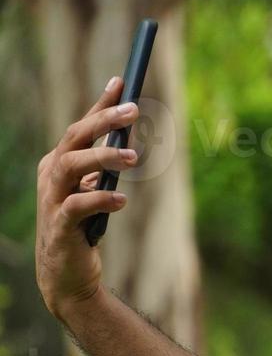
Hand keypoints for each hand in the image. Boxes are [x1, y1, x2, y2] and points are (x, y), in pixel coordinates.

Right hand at [34, 76, 139, 317]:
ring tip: (134, 157)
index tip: (121, 81)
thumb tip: (127, 142)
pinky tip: (122, 200)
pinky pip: (78, 206)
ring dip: (103, 157)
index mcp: (60, 163)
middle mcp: (52, 175)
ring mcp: (53, 199)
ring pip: (72, 166)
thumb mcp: (95, 191)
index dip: (100, 104)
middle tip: (134, 110)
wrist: (67, 274)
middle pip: (74, 138)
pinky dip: (100, 199)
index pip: (81, 127)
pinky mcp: (60, 225)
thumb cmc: (83, 228)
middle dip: (103, 121)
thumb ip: (104, 169)